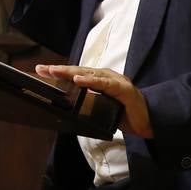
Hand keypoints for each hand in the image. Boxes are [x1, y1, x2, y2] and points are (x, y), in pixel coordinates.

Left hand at [36, 64, 153, 138]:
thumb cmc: (125, 113)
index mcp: (100, 80)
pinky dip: (91, 81)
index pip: (76, 74)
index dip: (59, 72)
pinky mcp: (123, 89)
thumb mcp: (101, 107)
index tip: (41, 71)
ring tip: (55, 71)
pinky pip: (105, 84)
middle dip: (59, 70)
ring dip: (70, 72)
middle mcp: (106, 77)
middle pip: (79, 70)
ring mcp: (115, 81)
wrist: (150, 120)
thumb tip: (67, 108)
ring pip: (89, 74)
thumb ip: (88, 102)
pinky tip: (78, 80)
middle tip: (42, 69)